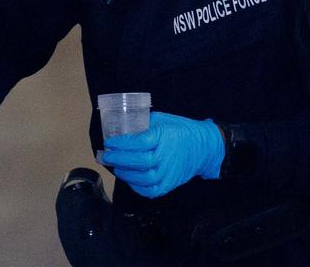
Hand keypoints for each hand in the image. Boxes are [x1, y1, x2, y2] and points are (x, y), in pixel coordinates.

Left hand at [96, 111, 224, 198]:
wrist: (204, 147)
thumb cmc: (181, 130)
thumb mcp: (161, 119)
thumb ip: (143, 124)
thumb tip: (122, 129)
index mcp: (164, 137)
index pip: (140, 143)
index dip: (122, 144)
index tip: (110, 142)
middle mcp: (167, 156)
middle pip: (140, 162)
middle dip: (118, 159)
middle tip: (106, 156)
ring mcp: (169, 172)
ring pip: (144, 179)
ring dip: (126, 174)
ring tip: (115, 167)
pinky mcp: (171, 184)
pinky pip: (151, 191)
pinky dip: (137, 187)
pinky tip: (129, 179)